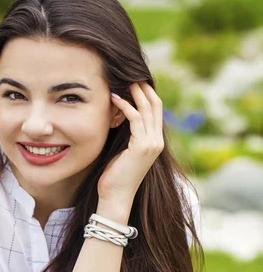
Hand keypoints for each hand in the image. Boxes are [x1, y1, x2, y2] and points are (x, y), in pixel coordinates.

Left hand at [97, 82, 163, 205]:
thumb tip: (118, 115)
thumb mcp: (123, 149)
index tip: (133, 80)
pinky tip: (115, 98)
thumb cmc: (115, 175)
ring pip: (147, 109)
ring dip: (135, 93)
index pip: (155, 110)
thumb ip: (127, 133)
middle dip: (143, 87)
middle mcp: (157, 141)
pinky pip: (136, 119)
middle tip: (129, 74)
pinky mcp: (142, 147)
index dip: (146, 93)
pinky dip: (126, 106)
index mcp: (155, 141)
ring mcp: (152, 144)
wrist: (115, 196)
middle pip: (155, 105)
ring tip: (123, 81)